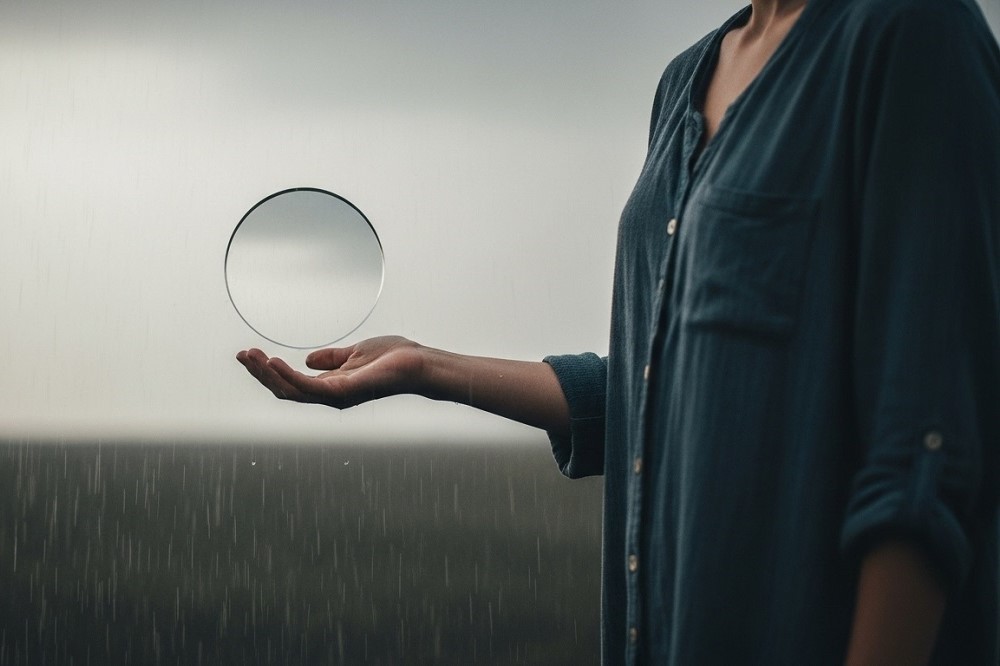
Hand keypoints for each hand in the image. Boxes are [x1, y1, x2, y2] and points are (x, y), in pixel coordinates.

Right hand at [236, 336, 425, 408]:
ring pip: (292, 390)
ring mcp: (337, 396)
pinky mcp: (345, 391)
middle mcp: (331, 396)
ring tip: (251, 355)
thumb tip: (309, 359)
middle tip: (241, 354)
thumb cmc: (395, 359)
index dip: (267, 371)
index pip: (291, 383)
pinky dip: (290, 376)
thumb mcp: (355, 354)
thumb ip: (332, 359)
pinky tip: (274, 361)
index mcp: (331, 386)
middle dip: (259, 373)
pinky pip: (310, 387)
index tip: (249, 354)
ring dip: (267, 373)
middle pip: (285, 390)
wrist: (419, 362)